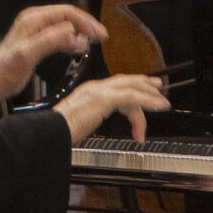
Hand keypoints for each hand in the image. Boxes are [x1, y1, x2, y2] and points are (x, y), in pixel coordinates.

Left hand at [0, 3, 107, 100]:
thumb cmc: (5, 68)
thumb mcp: (28, 53)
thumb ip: (50, 41)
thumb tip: (72, 34)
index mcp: (33, 19)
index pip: (67, 12)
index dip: (85, 21)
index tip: (97, 33)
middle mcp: (36, 21)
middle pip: (68, 16)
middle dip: (86, 25)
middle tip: (101, 36)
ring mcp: (38, 30)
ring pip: (66, 25)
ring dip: (82, 32)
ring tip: (95, 40)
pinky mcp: (39, 41)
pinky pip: (61, 35)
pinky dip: (73, 39)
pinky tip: (79, 47)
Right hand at [53, 73, 170, 144]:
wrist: (50, 132)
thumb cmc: (58, 131)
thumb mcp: (77, 124)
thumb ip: (89, 121)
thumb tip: (93, 127)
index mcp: (87, 92)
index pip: (114, 87)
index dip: (131, 89)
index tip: (141, 94)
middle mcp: (93, 88)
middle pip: (125, 81)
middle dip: (144, 83)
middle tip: (158, 87)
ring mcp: (98, 92)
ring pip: (131, 87)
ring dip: (150, 95)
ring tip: (162, 104)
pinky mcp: (103, 99)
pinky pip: (132, 97)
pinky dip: (147, 100)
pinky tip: (157, 106)